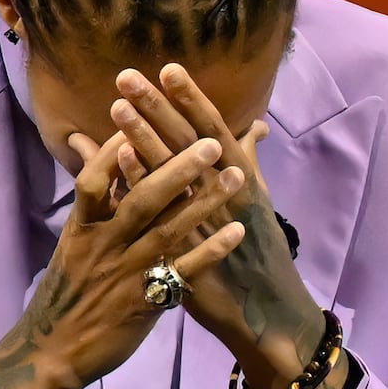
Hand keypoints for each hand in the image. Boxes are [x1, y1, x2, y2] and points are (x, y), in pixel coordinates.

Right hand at [0, 129, 245, 388]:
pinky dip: (209, 251)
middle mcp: (103, 246)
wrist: (53, 353)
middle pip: (141, 199)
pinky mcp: (143, 302)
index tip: (139, 118)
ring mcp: (124, 274)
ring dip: (204, 202)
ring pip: (167, 231)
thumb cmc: (68, 293)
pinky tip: (236, 233)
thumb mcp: (73, 242)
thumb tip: (90, 147)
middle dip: (176, 168)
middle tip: (209, 143)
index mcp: (81, 228)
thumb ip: (92, 198)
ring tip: (236, 176)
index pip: (93, 180)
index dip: (115, 149)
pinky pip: (181, 272)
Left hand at [106, 64, 349, 388]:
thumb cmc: (261, 262)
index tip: (168, 68)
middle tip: (128, 75)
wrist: (270, 320)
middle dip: (161, 107)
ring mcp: (211, 226)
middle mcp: (230, 197)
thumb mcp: (258, 208)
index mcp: (243, 184)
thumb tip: (254, 127)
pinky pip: (166, 215)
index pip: (216, 133)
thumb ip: (250, 166)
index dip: (192, 101)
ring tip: (117, 107)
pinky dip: (145, 190)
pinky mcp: (196, 254)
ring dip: (147, 139)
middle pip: (192, 144)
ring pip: (178, 176)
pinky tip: (122, 168)